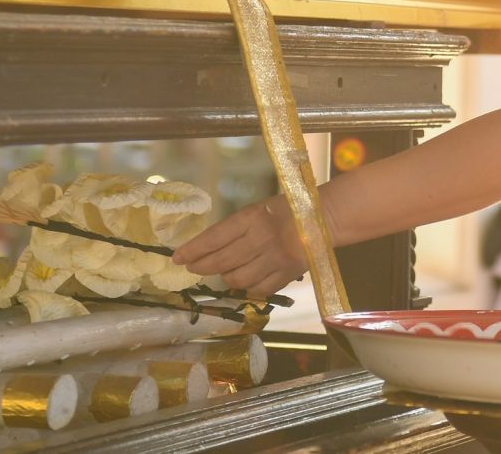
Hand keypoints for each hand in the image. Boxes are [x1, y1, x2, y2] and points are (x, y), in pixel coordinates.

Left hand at [172, 196, 305, 297]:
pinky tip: (245, 281)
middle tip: (193, 268)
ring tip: (224, 272)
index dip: (193, 250)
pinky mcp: (286, 274)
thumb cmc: (284, 210)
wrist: (322, 218)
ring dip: (226, 277)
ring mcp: (274, 259)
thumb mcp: (257, 210)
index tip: (178, 258)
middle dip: (202, 267)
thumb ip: (235, 228)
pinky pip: (257, 290)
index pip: (214, 238)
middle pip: (221, 261)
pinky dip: (247, 288)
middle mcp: (260, 239)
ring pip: (237, 279)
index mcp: (251, 217)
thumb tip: (206, 248)